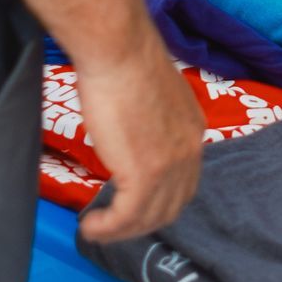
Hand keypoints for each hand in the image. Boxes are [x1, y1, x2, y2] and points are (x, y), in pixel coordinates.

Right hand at [76, 36, 204, 241]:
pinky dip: (108, 228)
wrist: (119, 51)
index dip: (159, 198)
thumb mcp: (149, 97)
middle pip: (172, 204)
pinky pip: (128, 217)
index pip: (183, 179)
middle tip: (113, 224)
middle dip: (142, 220)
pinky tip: (89, 225)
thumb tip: (130, 130)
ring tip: (96, 228)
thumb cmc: (123, 61)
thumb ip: (149, 120)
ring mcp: (171, 165)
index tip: (132, 203)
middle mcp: (190, 151)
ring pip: (151, 216)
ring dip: (122, 230)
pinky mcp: (146, 176)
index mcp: (192, 130)